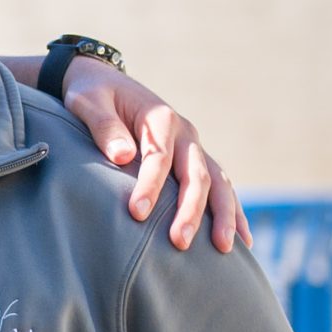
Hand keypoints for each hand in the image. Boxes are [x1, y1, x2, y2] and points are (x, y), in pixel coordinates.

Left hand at [60, 57, 246, 254]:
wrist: (106, 82)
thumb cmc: (93, 95)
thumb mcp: (88, 102)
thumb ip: (103, 126)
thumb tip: (122, 155)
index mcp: (160, 118)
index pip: (159, 158)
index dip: (149, 186)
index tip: (137, 213)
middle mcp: (185, 132)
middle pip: (196, 175)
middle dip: (191, 211)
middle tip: (179, 242)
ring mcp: (194, 147)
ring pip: (218, 183)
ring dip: (223, 216)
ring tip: (225, 249)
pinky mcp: (194, 159)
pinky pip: (220, 187)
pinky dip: (232, 212)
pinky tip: (242, 240)